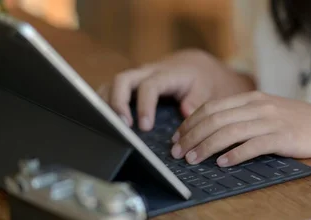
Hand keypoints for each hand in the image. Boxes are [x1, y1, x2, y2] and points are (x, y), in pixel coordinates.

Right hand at [98, 49, 254, 130]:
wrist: (194, 65)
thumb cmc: (201, 79)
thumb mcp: (206, 89)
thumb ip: (197, 100)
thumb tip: (185, 113)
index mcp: (166, 74)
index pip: (150, 86)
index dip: (144, 106)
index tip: (144, 126)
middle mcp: (147, 72)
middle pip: (123, 80)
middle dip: (118, 102)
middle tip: (123, 126)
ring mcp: (136, 77)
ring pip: (112, 84)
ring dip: (106, 104)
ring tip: (109, 127)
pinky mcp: (130, 84)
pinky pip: (110, 89)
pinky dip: (104, 103)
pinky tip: (104, 121)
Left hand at [171, 91, 310, 168]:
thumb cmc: (301, 126)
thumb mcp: (271, 113)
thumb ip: (245, 117)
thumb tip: (214, 130)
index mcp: (254, 98)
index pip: (213, 107)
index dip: (191, 122)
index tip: (177, 137)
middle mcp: (260, 106)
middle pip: (215, 118)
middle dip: (192, 135)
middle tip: (177, 152)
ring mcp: (272, 121)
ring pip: (229, 131)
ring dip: (206, 146)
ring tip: (192, 159)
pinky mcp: (283, 137)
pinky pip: (253, 146)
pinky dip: (234, 154)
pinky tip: (222, 163)